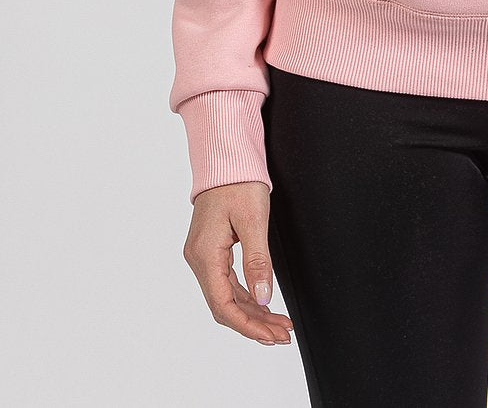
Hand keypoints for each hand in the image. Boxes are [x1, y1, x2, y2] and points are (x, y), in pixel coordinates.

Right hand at [182, 181, 293, 344]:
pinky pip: (226, 283)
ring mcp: (203, 256)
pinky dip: (245, 297)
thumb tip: (264, 299)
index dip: (248, 325)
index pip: (223, 305)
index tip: (271, 335)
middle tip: (282, 334)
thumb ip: (258, 261)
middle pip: (224, 306)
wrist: (225, 159)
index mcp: (205, 254)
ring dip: (252, 313)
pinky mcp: (210, 251)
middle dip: (254, 324)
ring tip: (279, 324)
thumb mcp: (254, 220)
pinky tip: (263, 305)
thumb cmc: (238, 182)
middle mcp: (199, 259)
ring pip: (226, 297)